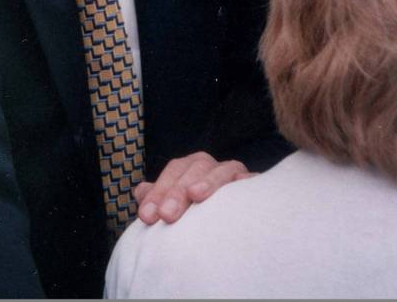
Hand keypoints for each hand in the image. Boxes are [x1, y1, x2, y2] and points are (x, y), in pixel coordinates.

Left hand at [134, 151, 252, 224]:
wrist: (232, 228)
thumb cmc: (197, 217)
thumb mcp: (175, 207)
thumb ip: (157, 198)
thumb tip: (141, 192)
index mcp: (191, 168)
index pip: (173, 172)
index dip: (159, 191)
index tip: (147, 216)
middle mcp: (212, 167)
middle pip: (194, 168)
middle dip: (177, 190)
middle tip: (166, 215)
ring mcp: (235, 174)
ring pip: (222, 169)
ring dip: (208, 181)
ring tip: (195, 195)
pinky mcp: (255, 186)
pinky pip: (253, 180)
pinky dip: (246, 182)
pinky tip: (240, 186)